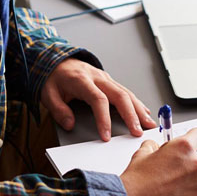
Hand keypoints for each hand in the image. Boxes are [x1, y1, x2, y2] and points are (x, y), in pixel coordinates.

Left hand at [41, 58, 157, 140]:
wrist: (56, 59)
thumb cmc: (54, 77)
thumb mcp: (48, 94)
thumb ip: (58, 110)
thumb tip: (70, 124)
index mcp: (82, 80)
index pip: (98, 100)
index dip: (104, 119)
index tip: (107, 136)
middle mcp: (97, 78)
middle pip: (119, 95)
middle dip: (131, 115)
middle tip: (137, 131)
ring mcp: (105, 78)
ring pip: (126, 92)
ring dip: (139, 109)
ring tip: (148, 124)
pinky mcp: (109, 81)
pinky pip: (125, 91)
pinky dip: (136, 103)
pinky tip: (144, 112)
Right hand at [120, 127, 196, 195]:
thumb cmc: (136, 181)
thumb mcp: (142, 154)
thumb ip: (154, 147)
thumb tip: (156, 147)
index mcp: (183, 147)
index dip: (196, 139)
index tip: (193, 143)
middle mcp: (195, 165)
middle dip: (193, 163)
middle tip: (178, 170)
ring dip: (194, 181)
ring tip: (175, 187)